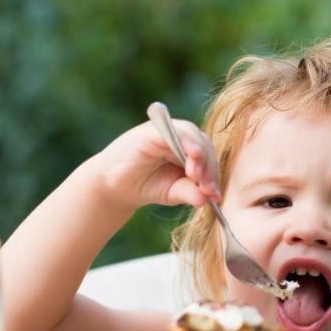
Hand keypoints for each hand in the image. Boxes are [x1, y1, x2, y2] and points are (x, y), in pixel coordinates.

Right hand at [92, 111, 220, 209]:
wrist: (115, 186)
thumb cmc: (147, 185)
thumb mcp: (173, 192)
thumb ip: (190, 192)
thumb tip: (207, 200)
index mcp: (191, 149)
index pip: (209, 158)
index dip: (214, 176)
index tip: (216, 196)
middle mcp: (181, 137)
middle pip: (204, 146)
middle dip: (209, 169)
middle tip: (209, 190)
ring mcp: (167, 131)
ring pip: (192, 136)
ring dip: (199, 156)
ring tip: (198, 177)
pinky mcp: (152, 131)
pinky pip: (172, 132)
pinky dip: (184, 141)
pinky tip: (193, 155)